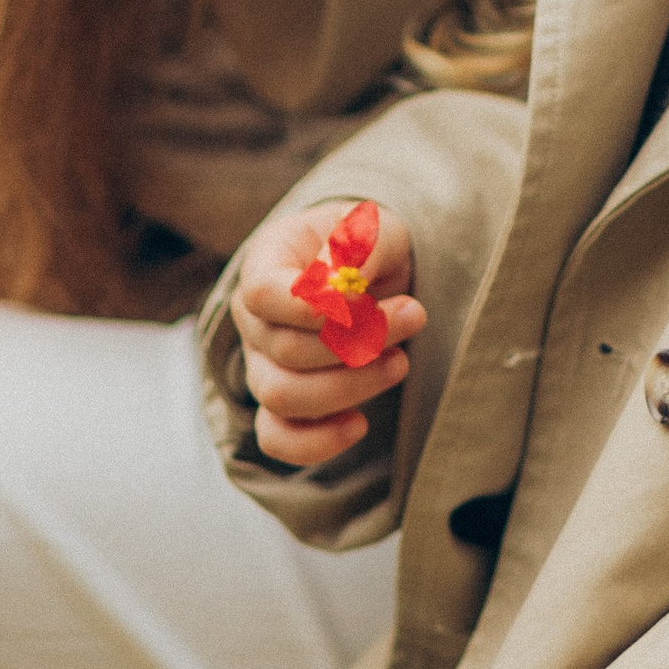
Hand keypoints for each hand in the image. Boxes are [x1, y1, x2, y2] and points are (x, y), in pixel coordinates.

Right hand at [229, 200, 422, 470]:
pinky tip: (359, 424)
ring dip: (351, 386)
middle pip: (284, 350)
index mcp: (265, 262)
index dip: (310, 307)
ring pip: (283, 396)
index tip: (365, 299)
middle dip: (358, 342)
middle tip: (414, 315)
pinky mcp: (280, 404)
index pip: (262, 294)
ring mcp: (261, 364)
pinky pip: (277, 438)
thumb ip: (358, 248)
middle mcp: (253, 318)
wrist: (370, 273)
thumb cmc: (365, 246)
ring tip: (401, 361)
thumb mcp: (372, 226)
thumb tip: (340, 289)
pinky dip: (316, 442)